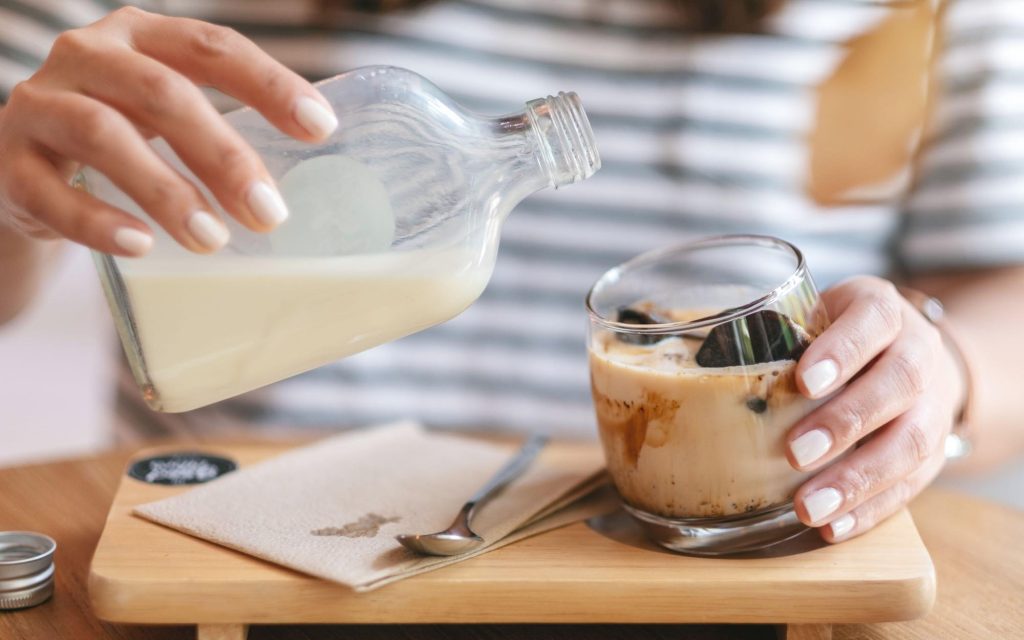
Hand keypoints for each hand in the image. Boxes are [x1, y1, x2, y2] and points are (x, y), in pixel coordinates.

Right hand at [0, 7, 337, 255]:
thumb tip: (300, 191)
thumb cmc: (123, 138)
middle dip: (223, 155)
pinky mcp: (9, 164)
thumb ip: (221, 132)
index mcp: (142, 38)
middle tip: (270, 213)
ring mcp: (42, 106)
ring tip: (213, 240)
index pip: (212, 47)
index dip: (269, 84)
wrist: (26, 168)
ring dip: (166, 191)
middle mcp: (88, 57)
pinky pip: (50, 193)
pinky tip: (141, 244)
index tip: (322, 129)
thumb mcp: (168, 117)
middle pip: (162, 94)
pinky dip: (98, 221)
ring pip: (103, 136)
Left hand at [787, 276, 962, 541]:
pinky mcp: (933, 453)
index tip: (804, 381)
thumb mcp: (811, 316)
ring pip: (911, 442)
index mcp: (883, 310)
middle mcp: (919, 352)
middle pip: (900, 383)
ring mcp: (934, 404)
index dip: (843, 350)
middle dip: (846, 422)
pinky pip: (911, 485)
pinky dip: (870, 510)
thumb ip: (772, 334)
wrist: (908, 354)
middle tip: (795, 453)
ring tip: (808, 507)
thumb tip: (691, 358)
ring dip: (857, 480)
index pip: (874, 320)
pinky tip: (832, 527)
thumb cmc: (836, 335)